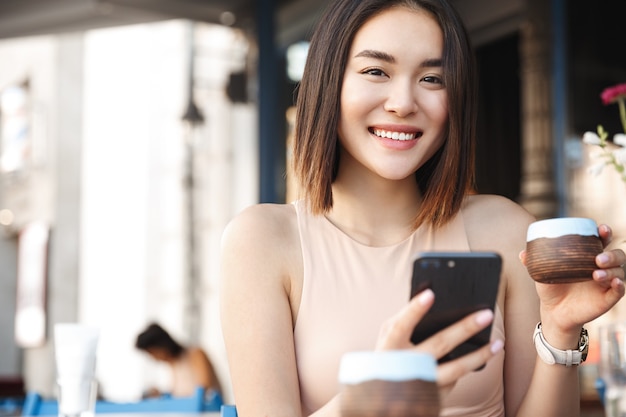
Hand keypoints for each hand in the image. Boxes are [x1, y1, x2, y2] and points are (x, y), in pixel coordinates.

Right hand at [375, 289, 503, 396]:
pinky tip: (479, 357)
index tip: (430, 294)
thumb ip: (404, 319)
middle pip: (439, 344)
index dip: (415, 309)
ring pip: (456, 369)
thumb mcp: (388, 337)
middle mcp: (406, 365)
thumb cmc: (389, 355)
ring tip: (498, 344)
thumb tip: (427, 295)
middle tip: (486, 314)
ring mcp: (421, 383)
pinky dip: (466, 367)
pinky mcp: (432, 396)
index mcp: (390, 346)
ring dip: (479, 356)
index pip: (401, 325)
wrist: (384, 396)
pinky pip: (454, 380)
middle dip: (465, 328)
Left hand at [519, 224, 625, 332]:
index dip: (604, 232)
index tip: (601, 229)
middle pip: (617, 255)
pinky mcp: (608, 297)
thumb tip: (523, 254)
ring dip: (612, 270)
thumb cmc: (550, 287)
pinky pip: (619, 290)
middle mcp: (600, 267)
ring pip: (619, 271)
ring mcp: (606, 282)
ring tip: (596, 274)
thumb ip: (533, 261)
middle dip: (611, 254)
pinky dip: (620, 285)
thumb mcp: (541, 272)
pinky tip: (615, 283)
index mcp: (587, 256)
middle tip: (598, 258)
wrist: (553, 311)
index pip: (601, 240)